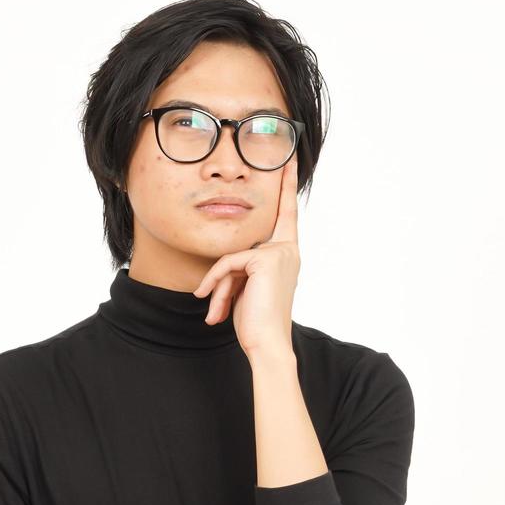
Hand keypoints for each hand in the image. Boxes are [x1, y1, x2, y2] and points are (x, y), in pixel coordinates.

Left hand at [191, 154, 299, 356]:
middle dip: (264, 217)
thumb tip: (227, 263)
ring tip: (215, 312)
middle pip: (255, 232)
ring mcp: (279, 252)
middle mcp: (287, 250)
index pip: (286, 215)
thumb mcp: (245, 288)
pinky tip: (214, 308)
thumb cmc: (255, 322)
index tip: (289, 162)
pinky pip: (228, 264)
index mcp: (286, 254)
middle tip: (286, 160)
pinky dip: (216, 285)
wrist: (266, 344)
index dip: (287, 187)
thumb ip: (241, 266)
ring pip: (233, 256)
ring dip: (219, 286)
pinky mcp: (266, 259)